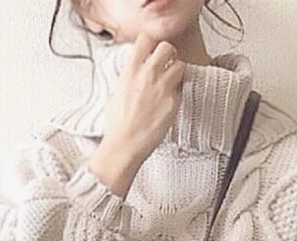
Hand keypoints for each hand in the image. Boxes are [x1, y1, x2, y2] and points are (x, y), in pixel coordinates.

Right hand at [88, 33, 183, 193]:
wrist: (124, 145)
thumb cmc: (117, 126)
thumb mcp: (115, 95)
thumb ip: (127, 80)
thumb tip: (132, 77)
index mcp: (131, 70)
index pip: (145, 39)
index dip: (150, 44)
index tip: (151, 51)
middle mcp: (149, 74)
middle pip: (167, 47)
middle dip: (169, 55)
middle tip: (167, 64)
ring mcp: (163, 88)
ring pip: (180, 65)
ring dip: (177, 72)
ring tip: (172, 83)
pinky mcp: (174, 103)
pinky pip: (182, 90)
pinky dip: (178, 94)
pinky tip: (170, 103)